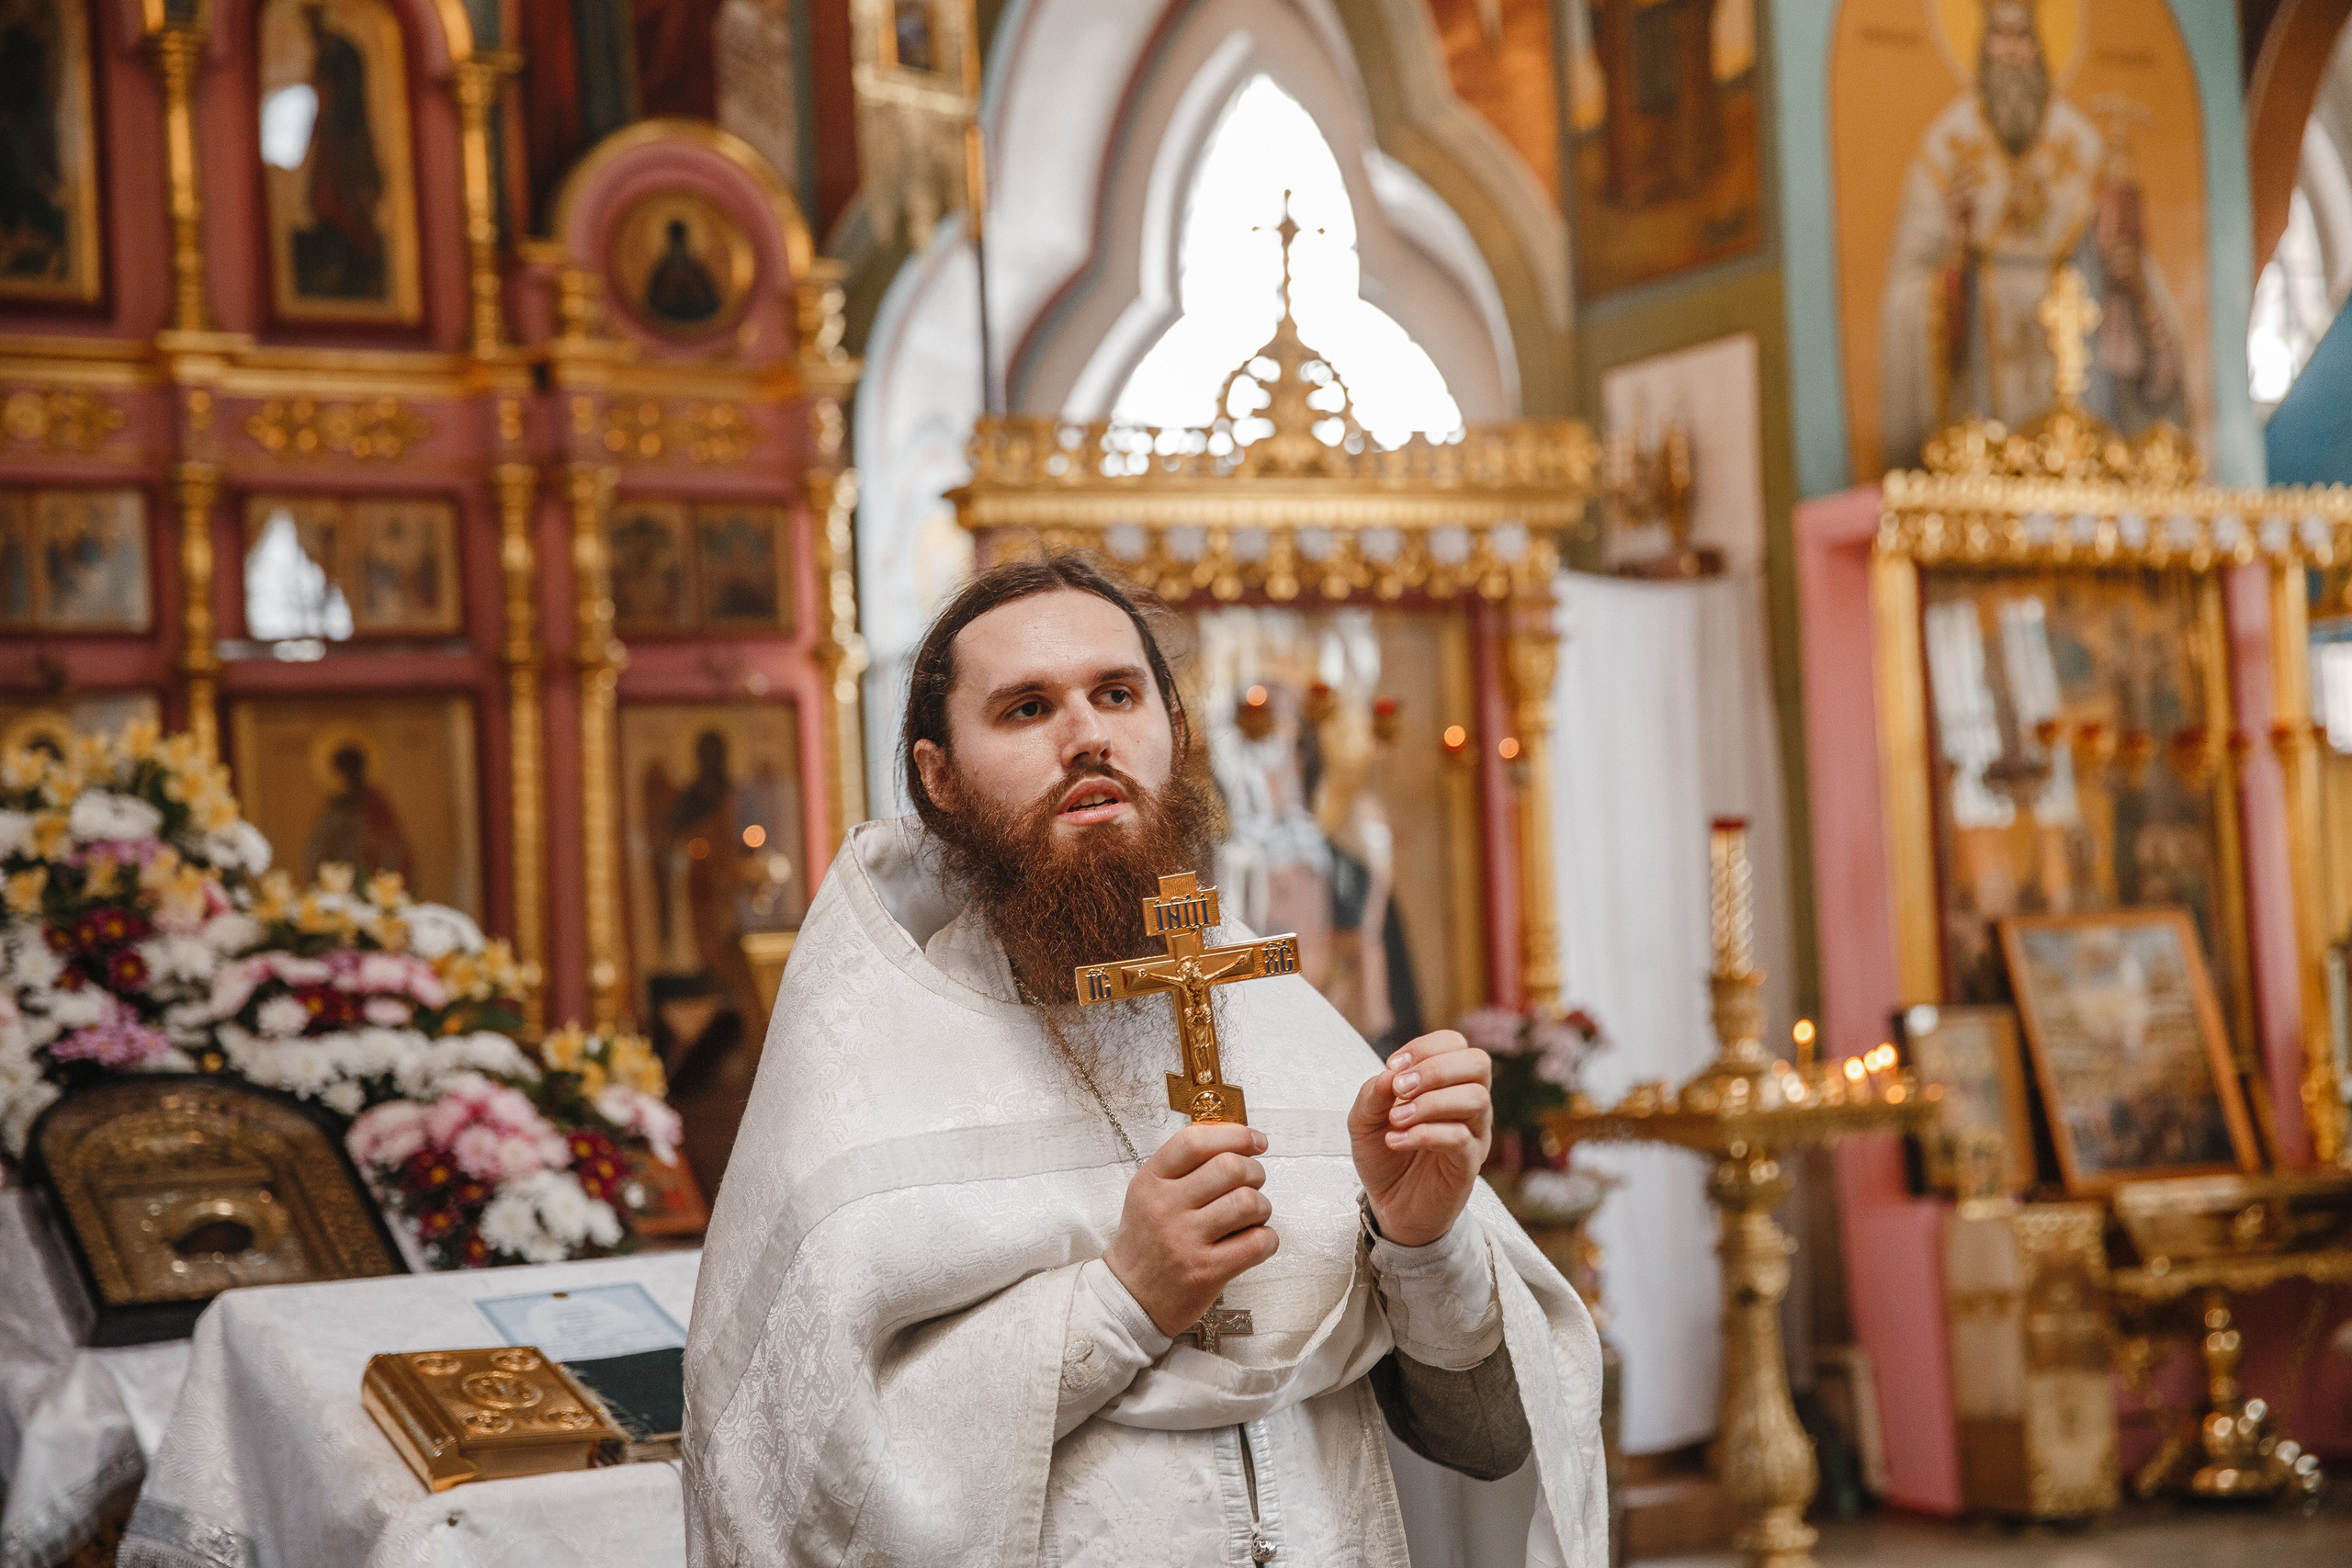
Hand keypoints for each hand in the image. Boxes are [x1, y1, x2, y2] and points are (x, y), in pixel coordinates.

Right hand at [1101, 1123, 1279, 1338]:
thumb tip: (1239, 1141)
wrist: (1130, 1297)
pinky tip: (1255, 1241)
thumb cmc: (1148, 1241)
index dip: (1234, 1135)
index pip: (1194, 1142)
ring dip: (1262, 1207)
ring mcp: (1185, 1241)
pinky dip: (1267, 1238)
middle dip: (1255, 1172)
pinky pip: (1258, 1242)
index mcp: (1150, 1181)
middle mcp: (1165, 1207)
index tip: (1256, 1141)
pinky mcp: (1207, 1272)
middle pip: (1230, 1167)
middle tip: (1253, 1184)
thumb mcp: (1149, 1193)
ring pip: (1248, 1203)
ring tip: (1252, 1216)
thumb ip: (1185, 1166)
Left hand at [1348, 1030, 1491, 1247]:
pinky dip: (1424, 1133)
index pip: (1455, 1044)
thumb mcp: (1364, 1120)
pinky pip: (1461, 1138)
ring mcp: (1474, 1134)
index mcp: (1448, 1084)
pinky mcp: (1469, 1164)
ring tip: (1395, 1119)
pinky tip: (1395, 1141)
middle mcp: (1469, 1104)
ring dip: (1430, 1102)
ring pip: (1476, 1099)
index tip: (1392, 1066)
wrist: (1390, 1207)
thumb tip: (1389, 1074)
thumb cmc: (1384, 1156)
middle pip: (1478, 1063)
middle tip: (1399, 1089)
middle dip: (1434, 1069)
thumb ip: (1373, 1093)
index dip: (1425, 1047)